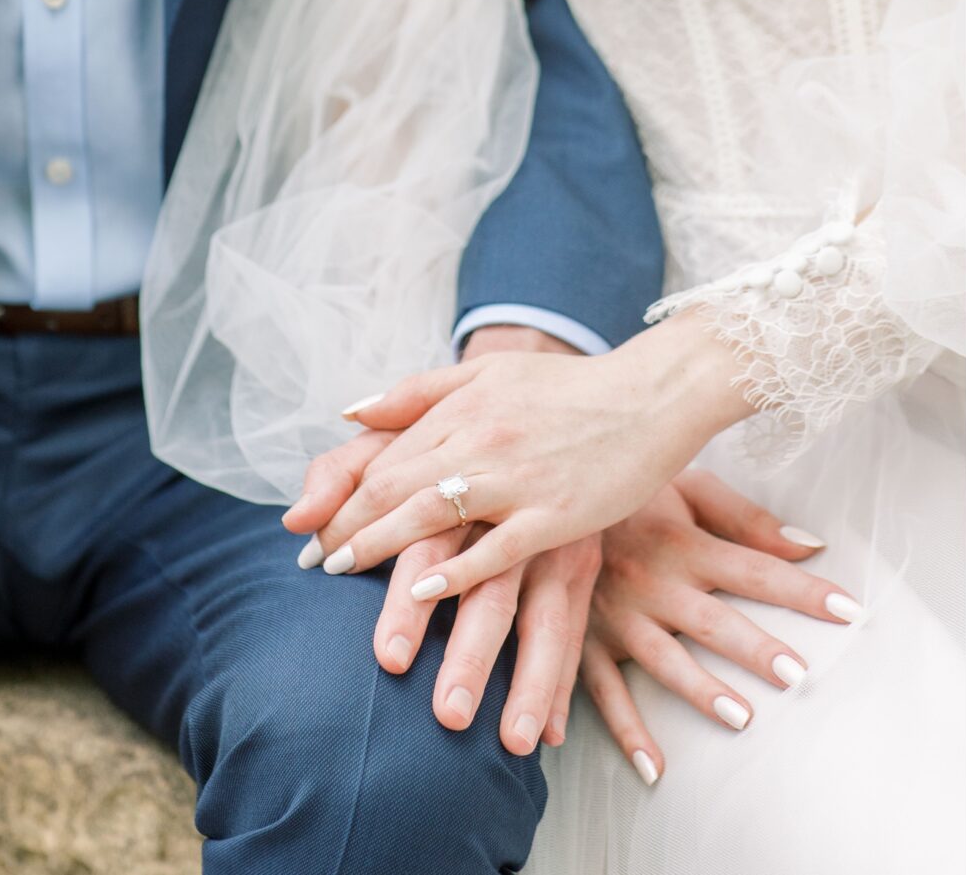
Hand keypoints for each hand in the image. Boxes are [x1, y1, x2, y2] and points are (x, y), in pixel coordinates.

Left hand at [338, 324, 597, 749]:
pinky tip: (422, 591)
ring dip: (380, 551)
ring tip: (343, 575)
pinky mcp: (558, 515)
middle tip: (314, 563)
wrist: (654, 394)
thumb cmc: (573, 387)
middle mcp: (483, 441)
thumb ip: (420, 391)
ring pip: (433, 519)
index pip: (385, 459)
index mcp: (465, 409)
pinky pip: (496, 549)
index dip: (341, 497)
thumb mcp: (492, 374)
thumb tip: (350, 412)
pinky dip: (455, 571)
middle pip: (395, 489)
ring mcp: (520, 480)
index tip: (311, 531)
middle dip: (346, 528)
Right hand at [577, 472, 859, 780]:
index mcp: (683, 541)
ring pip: (664, 660)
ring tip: (740, 717)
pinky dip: (627, 733)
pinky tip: (654, 769)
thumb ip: (746, 517)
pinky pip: (603, 695)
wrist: (539, 503)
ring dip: (700, 690)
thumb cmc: (627, 492)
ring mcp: (616, 617)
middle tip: (798, 674)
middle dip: (756, 648)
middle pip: (714, 621)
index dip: (803, 589)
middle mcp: (653, 582)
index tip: (849, 610)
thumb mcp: (686, 484)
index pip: (756, 569)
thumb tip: (808, 544)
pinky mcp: (584, 644)